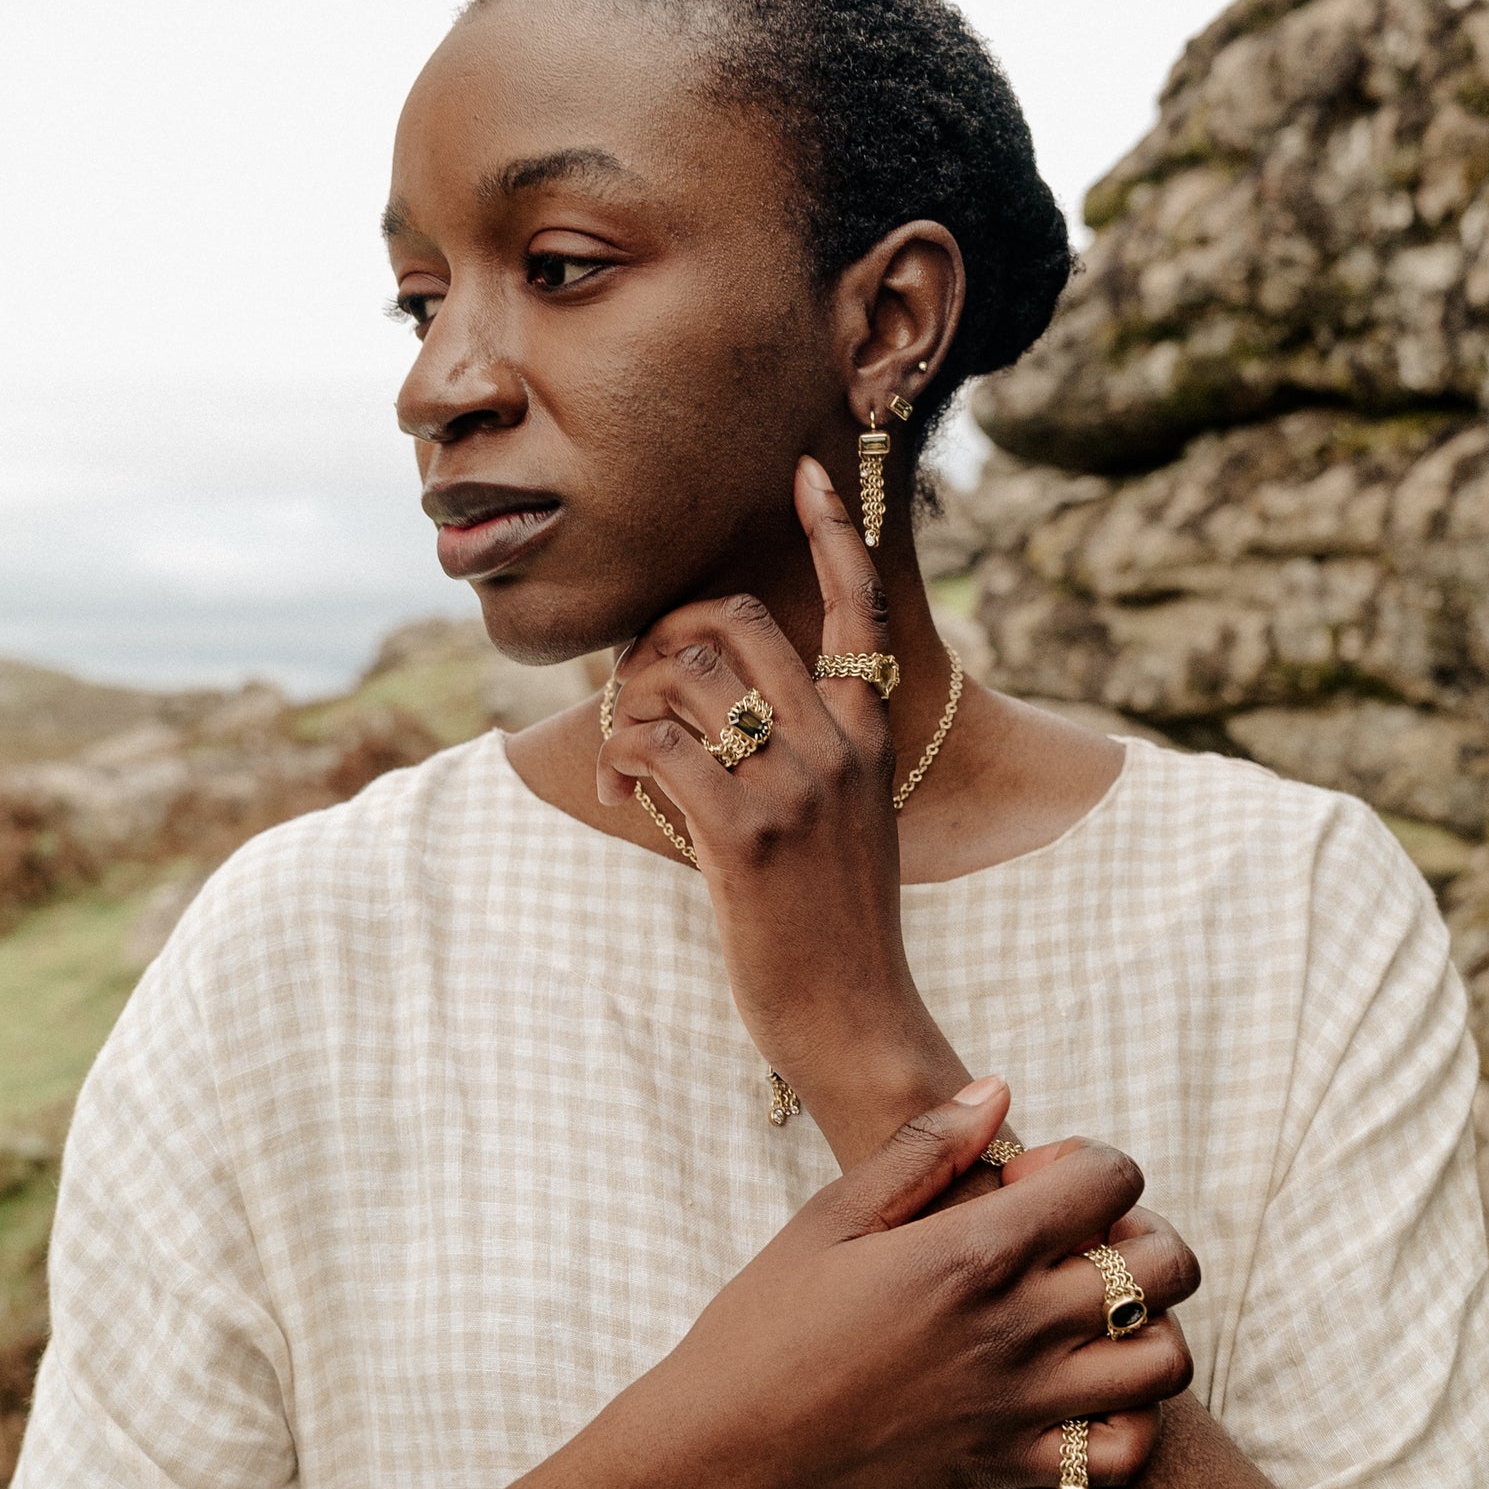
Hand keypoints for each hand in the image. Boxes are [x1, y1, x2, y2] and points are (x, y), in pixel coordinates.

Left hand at [598, 457, 953, 1153]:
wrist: (854, 1018)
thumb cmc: (835, 923)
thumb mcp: (848, 816)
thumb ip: (813, 747)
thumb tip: (730, 695)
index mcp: (868, 731)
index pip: (855, 605)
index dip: (831, 528)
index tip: (807, 471)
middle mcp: (838, 743)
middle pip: (731, 622)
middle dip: (658, 640)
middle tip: (636, 693)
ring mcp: (794, 785)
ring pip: (681, 679)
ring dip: (627, 706)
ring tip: (625, 761)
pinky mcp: (743, 833)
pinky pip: (655, 746)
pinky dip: (620, 757)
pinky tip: (623, 792)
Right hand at [623, 1083, 1196, 1488]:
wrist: (726, 1446)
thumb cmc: (765, 1322)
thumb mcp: (831, 1216)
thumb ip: (925, 1149)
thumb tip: (998, 1092)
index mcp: (970, 1254)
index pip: (1112, 1180)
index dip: (1091, 1164)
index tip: (1037, 1184)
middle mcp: (1013, 1329)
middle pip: (1166, 1267)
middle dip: (1144, 1234)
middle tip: (1083, 1243)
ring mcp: (1020, 1406)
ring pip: (1166, 1362)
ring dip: (1150, 1327)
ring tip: (1095, 1317)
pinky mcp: (1010, 1469)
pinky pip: (1125, 1456)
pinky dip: (1129, 1422)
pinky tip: (1084, 1393)